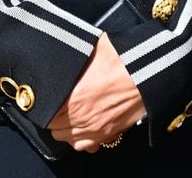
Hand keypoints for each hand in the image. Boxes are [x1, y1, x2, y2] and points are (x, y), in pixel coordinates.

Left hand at [47, 32, 145, 153]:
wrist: (147, 74)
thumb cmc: (122, 59)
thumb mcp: (91, 47)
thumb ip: (74, 52)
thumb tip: (64, 44)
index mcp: (73, 98)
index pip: (46, 112)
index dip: (44, 103)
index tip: (45, 95)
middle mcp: (82, 118)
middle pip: (55, 128)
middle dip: (53, 116)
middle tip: (57, 102)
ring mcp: (97, 129)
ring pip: (69, 139)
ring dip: (66, 128)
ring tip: (68, 114)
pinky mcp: (110, 133)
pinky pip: (88, 146)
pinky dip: (83, 139)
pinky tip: (84, 125)